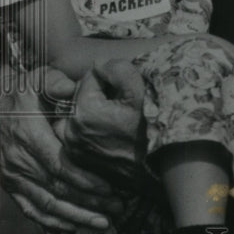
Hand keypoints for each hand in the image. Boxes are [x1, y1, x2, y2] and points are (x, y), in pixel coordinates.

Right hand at [0, 65, 124, 231]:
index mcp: (28, 136)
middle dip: (89, 203)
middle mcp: (17, 161)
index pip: (60, 167)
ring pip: (45, 205)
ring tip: (103, 224)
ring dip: (75, 217)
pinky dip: (52, 222)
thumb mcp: (38, 77)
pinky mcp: (9, 184)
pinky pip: (30, 209)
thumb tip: (72, 89)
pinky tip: (73, 227)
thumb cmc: (23, 87)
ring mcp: (11, 176)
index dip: (85, 181)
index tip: (110, 190)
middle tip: (117, 209)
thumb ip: (56, 83)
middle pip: (57, 190)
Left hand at [61, 59, 146, 186]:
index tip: (126, 92)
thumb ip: (116, 69)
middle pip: (81, 97)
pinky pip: (78, 136)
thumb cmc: (153, 129)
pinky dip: (90, 131)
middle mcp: (71, 133)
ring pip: (78, 115)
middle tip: (123, 105)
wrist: (163, 169)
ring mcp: (74, 151)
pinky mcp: (80, 164)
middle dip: (99, 95)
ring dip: (93, 112)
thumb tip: (99, 65)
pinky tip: (110, 134)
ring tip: (116, 119)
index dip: (110, 79)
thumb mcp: (140, 91)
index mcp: (83, 111)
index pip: (89, 77)